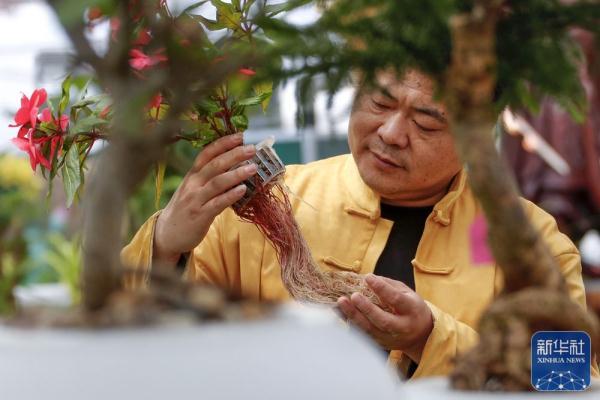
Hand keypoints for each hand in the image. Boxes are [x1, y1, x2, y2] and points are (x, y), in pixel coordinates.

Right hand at [153, 133, 256, 264]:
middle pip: (214, 165)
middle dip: (234, 155)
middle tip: (252, 149)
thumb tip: (236, 165)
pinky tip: (243, 190)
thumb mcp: (193, 188)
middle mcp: (192, 184)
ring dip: (236, 174)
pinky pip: (217, 203)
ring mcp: (195, 200)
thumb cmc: (185, 209)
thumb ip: (209, 177)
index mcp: (192, 175)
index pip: (207, 153)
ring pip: (217, 183)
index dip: (224, 144)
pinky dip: (230, 195)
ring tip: (253, 168)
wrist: (166, 234)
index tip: (240, 136)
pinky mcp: (200, 216)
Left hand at [337, 274, 432, 362]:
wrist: (421, 336)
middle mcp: (402, 327)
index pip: (396, 299)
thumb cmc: (411, 309)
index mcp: (412, 310)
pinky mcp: (381, 345)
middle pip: (383, 320)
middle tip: (354, 295)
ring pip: (371, 331)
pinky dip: (351, 324)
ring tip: (342, 302)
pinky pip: (364, 336)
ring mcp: (391, 339)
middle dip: (367, 308)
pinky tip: (341, 313)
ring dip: (354, 316)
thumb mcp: (408, 293)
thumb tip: (368, 278)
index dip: (382, 288)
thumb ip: (389, 285)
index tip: (368, 277)